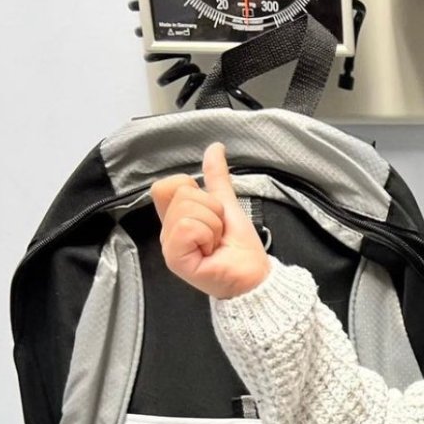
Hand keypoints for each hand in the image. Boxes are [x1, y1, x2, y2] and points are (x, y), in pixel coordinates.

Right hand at [150, 141, 270, 298]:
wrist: (254, 276)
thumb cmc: (241, 247)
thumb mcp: (228, 205)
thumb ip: (217, 178)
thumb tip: (215, 148)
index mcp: (176, 218)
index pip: (168, 185)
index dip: (196, 192)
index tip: (213, 214)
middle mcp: (168, 231)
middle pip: (181, 194)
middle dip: (211, 210)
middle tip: (218, 233)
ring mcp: (169, 245)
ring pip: (186, 210)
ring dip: (212, 224)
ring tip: (216, 243)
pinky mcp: (174, 258)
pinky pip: (188, 227)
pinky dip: (207, 235)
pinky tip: (211, 251)